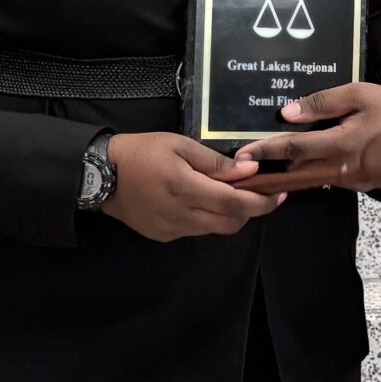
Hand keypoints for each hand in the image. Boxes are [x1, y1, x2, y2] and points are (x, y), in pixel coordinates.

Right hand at [100, 131, 285, 240]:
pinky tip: (200, 201)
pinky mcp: (163, 236)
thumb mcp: (179, 145)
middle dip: (250, 209)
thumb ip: (215, 162)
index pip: (235, 203)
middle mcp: (181, 215)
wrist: (101, 176)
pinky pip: (196, 231)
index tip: (280, 194)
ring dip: (229, 214)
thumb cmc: (143, 152)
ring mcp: (172, 230)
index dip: (262, 202)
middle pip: (231, 223)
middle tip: (256, 191)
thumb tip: (250, 170)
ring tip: (226, 192)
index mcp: (186, 189)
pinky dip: (207, 218)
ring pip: (215, 229)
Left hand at [235, 84, 380, 196]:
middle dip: (265, 176)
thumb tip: (289, 112)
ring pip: (307, 180)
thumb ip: (324, 103)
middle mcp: (343, 167)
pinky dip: (299, 176)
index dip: (267, 150)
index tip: (244, 153)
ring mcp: (348, 178)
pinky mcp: (353, 181)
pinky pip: (321, 179)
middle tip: (238, 177)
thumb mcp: (359, 94)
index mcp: (343, 143)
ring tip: (252, 177)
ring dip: (279, 180)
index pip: (296, 148)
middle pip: (295, 174)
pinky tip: (283, 173)